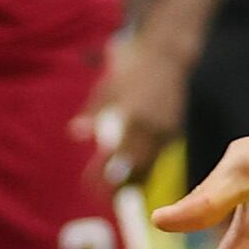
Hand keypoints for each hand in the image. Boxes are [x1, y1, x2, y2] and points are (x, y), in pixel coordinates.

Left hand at [76, 37, 186, 186]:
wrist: (167, 52)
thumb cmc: (133, 67)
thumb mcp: (108, 86)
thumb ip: (93, 112)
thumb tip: (74, 132)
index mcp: (135, 119)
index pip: (121, 160)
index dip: (106, 176)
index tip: (90, 184)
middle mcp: (154, 129)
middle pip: (138, 170)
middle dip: (120, 186)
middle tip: (102, 196)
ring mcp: (167, 129)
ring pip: (151, 165)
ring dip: (133, 178)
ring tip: (115, 189)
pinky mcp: (174, 128)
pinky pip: (157, 154)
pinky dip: (144, 165)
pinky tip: (131, 168)